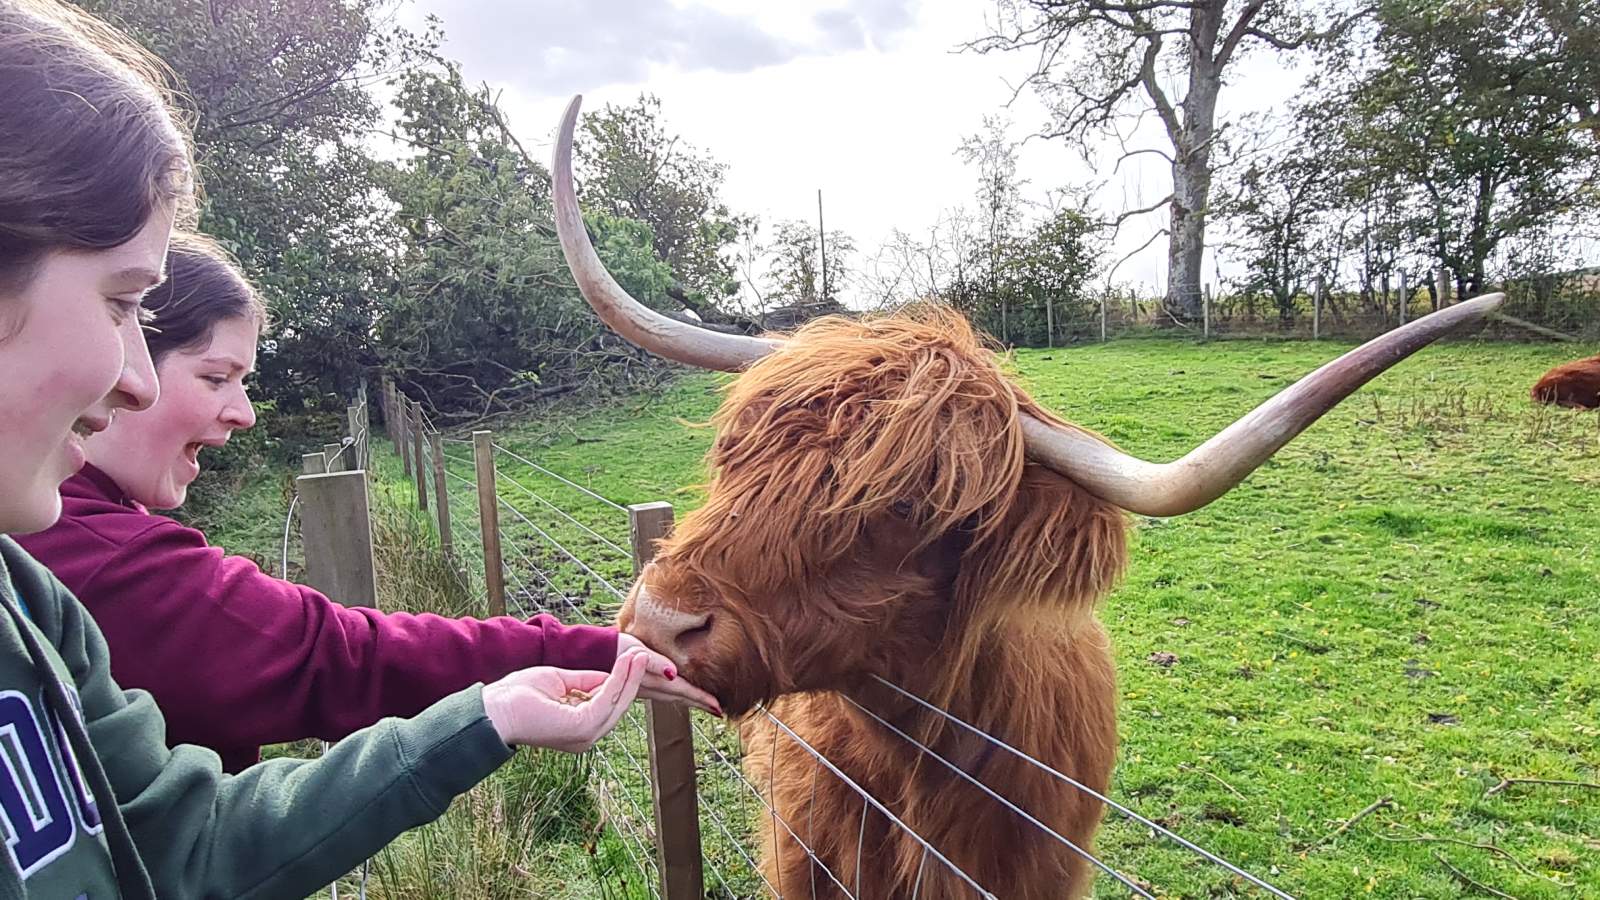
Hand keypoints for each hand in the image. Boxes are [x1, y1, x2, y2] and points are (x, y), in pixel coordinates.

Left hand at [482, 650, 648, 750]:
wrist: (492, 710)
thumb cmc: (516, 696)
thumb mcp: (558, 681)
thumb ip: (585, 681)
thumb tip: (610, 674)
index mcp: (579, 728)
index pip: (610, 704)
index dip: (623, 682)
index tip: (634, 660)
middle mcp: (586, 736)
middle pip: (619, 706)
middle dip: (633, 679)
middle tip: (644, 656)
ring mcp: (585, 735)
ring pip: (618, 703)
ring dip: (630, 677)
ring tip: (639, 657)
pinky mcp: (582, 727)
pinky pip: (607, 700)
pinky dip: (619, 680)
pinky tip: (625, 665)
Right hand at [617, 632, 722, 716]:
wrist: (587, 653)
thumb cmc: (611, 648)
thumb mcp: (634, 650)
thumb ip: (654, 662)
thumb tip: (673, 673)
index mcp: (652, 679)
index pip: (683, 690)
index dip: (700, 698)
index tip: (718, 708)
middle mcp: (649, 687)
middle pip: (680, 697)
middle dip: (699, 703)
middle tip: (718, 710)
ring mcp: (642, 688)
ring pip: (671, 697)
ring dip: (688, 701)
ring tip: (703, 703)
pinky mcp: (635, 684)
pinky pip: (662, 693)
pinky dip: (675, 694)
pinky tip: (676, 693)